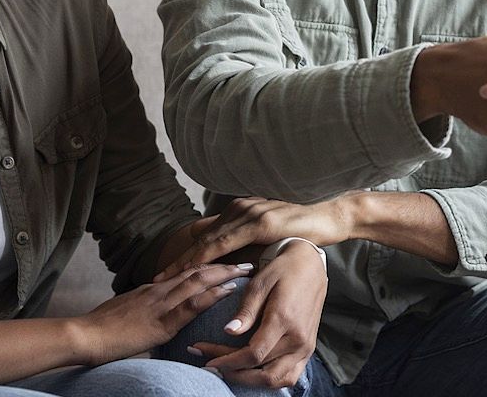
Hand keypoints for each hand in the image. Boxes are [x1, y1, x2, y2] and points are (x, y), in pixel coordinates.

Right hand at [69, 263, 249, 365]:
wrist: (83, 335)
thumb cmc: (99, 330)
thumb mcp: (125, 315)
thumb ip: (143, 313)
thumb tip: (153, 319)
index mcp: (152, 290)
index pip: (186, 273)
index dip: (209, 266)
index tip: (227, 260)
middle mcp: (159, 290)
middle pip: (197, 271)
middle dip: (224, 264)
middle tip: (247, 258)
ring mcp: (160, 303)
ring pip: (198, 282)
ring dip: (225, 274)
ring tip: (246, 269)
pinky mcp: (161, 321)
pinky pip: (191, 305)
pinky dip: (212, 295)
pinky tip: (228, 291)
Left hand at [163, 196, 350, 275]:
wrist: (329, 217)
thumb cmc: (301, 228)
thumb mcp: (268, 234)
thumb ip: (248, 240)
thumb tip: (228, 258)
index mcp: (239, 211)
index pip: (205, 234)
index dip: (185, 253)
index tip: (166, 271)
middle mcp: (240, 208)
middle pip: (201, 237)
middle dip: (178, 260)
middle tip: (157, 279)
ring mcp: (249, 213)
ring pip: (210, 240)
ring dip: (188, 260)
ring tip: (170, 278)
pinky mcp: (260, 222)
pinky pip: (229, 242)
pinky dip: (210, 256)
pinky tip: (198, 269)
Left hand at [191, 243, 327, 387]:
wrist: (311, 266)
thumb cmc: (283, 270)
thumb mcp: (260, 283)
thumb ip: (246, 310)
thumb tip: (228, 331)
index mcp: (285, 319)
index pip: (253, 354)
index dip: (227, 361)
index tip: (206, 360)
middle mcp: (298, 338)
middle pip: (262, 372)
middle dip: (233, 372)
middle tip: (211, 365)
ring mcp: (306, 347)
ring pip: (276, 380)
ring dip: (250, 381)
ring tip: (228, 370)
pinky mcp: (308, 350)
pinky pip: (288, 376)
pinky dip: (268, 380)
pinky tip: (250, 372)